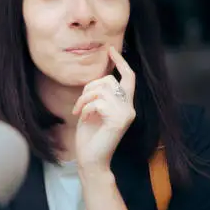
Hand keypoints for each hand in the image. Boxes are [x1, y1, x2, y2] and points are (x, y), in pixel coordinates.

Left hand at [72, 46, 135, 174]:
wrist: (91, 159)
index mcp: (125, 105)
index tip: (111, 50)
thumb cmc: (89, 136)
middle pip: (110, 81)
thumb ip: (99, 95)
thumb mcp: (94, 110)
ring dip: (84, 99)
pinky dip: (86, 108)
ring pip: (102, 90)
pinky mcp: (118, 121)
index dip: (121, 63)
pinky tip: (85, 119)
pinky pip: (98, 102)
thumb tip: (99, 77)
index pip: (129, 78)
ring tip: (80, 111)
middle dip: (89, 88)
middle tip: (80, 104)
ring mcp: (125, 114)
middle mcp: (129, 108)